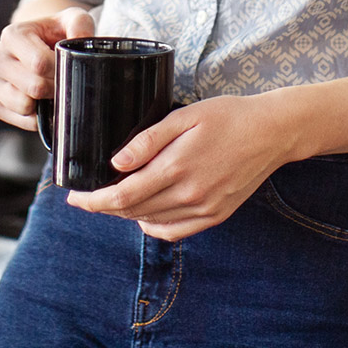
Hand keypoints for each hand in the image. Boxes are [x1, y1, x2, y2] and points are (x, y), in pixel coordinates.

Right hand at [0, 5, 94, 130]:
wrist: (39, 46)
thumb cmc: (55, 33)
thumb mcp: (70, 20)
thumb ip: (80, 24)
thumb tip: (81, 37)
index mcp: (11, 35)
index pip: (39, 63)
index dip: (60, 70)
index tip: (69, 66)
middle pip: (33, 87)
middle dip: (55, 88)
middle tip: (63, 80)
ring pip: (24, 106)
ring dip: (45, 103)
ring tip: (51, 89)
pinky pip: (21, 120)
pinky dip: (38, 116)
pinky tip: (42, 101)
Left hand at [65, 93, 296, 240]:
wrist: (272, 132)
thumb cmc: (229, 116)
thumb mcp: (185, 116)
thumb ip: (149, 140)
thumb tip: (116, 163)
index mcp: (177, 167)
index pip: (123, 195)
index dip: (94, 200)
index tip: (75, 198)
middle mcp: (189, 195)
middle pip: (133, 211)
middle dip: (105, 207)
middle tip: (87, 197)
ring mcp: (204, 209)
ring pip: (152, 223)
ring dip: (127, 214)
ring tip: (114, 199)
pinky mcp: (215, 216)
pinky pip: (175, 232)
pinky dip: (154, 226)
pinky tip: (146, 213)